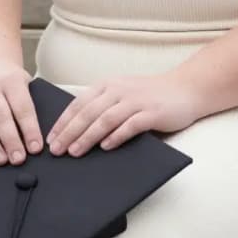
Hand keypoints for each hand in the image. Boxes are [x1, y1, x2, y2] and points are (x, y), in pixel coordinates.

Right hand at [0, 59, 42, 163]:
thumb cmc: (12, 84)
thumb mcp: (26, 85)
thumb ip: (30, 107)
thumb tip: (36, 141)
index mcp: (12, 81)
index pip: (22, 108)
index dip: (29, 130)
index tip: (35, 148)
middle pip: (0, 116)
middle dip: (10, 140)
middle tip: (18, 159)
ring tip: (1, 160)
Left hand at [45, 71, 203, 157]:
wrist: (186, 89)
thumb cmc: (151, 96)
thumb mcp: (122, 94)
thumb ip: (102, 106)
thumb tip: (77, 130)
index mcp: (107, 86)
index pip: (78, 104)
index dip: (62, 123)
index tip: (51, 139)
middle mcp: (118, 90)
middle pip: (88, 113)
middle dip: (69, 133)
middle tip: (57, 151)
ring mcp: (136, 101)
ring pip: (105, 119)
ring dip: (87, 137)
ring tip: (75, 152)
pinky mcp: (152, 112)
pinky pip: (130, 125)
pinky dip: (116, 136)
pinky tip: (106, 147)